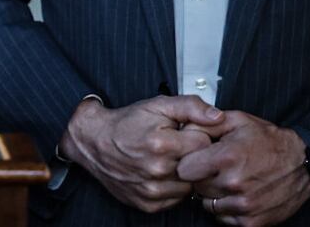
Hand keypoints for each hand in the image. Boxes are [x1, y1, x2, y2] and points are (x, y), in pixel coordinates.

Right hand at [59, 95, 225, 212]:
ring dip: (184, 173)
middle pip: (199, 167)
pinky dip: (172, 187)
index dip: (196, 135)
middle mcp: (157, 170)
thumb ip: (190, 106)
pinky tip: (160, 173)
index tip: (185, 132)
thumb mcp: (156, 105)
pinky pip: (176, 199)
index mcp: (162, 144)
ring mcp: (153, 190)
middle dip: (192, 155)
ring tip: (167, 159)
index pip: (204, 143)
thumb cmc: (125, 123)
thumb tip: (217, 116)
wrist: (93, 142)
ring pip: (190, 186)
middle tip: (177, 146)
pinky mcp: (148, 204)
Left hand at [177, 112, 309, 225]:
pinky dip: (227, 208)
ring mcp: (244, 205)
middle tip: (216, 169)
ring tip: (229, 180)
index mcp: (227, 157)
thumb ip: (207, 123)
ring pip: (208, 204)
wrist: (304, 164)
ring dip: (215, 194)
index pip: (184, 169)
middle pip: (196, 187)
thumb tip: (185, 129)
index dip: (189, 163)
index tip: (197, 160)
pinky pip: (224, 218)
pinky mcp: (252, 221)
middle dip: (202, 178)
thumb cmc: (270, 141)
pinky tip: (238, 194)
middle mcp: (234, 183)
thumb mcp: (238, 120)